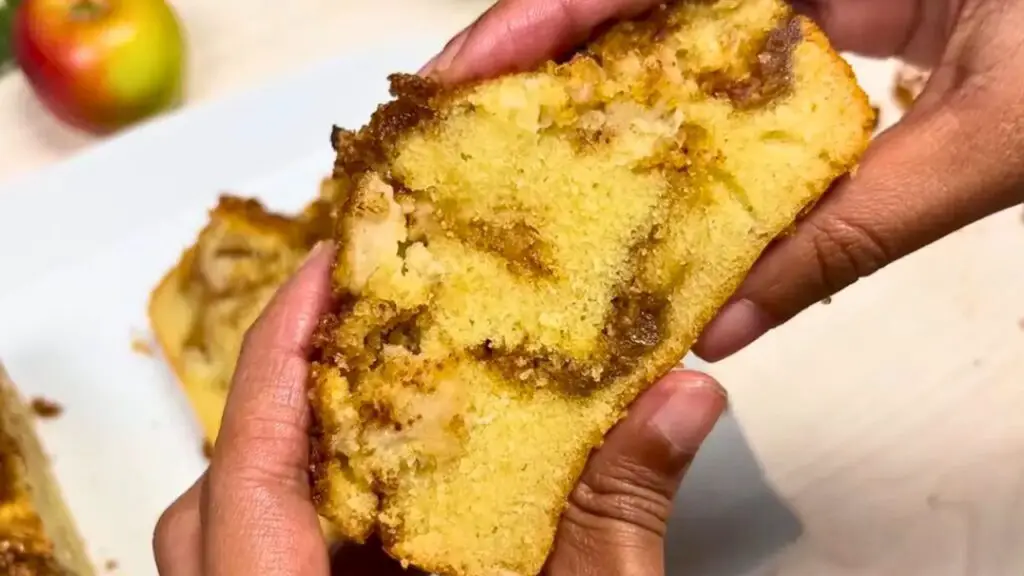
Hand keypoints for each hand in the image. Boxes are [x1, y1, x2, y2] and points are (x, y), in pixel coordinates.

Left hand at [152, 241, 726, 574]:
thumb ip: (617, 515)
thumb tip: (679, 398)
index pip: (252, 470)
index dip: (282, 352)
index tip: (328, 268)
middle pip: (226, 494)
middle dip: (293, 397)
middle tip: (369, 328)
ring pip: (244, 533)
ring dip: (308, 455)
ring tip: (384, 395)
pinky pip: (282, 566)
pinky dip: (332, 512)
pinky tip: (399, 489)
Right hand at [422, 0, 1023, 360]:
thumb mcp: (996, 134)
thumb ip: (859, 227)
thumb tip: (732, 318)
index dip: (535, 16)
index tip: (461, 75)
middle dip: (531, 59)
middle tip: (456, 133)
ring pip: (665, 33)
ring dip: (591, 100)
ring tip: (520, 165)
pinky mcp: (829, 28)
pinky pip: (722, 70)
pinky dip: (670, 125)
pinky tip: (632, 178)